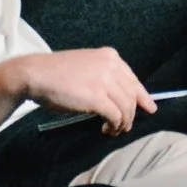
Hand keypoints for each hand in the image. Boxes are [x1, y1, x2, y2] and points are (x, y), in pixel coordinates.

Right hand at [9, 47, 154, 135]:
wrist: (36, 74)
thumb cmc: (56, 73)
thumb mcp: (87, 66)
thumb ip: (104, 77)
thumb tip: (118, 97)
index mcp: (110, 57)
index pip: (133, 80)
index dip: (143, 96)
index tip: (149, 108)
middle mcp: (111, 66)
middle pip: (132, 95)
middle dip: (132, 114)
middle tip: (125, 126)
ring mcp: (105, 81)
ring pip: (126, 107)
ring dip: (123, 122)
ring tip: (114, 130)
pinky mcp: (97, 97)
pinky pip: (115, 116)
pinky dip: (114, 125)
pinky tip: (107, 129)